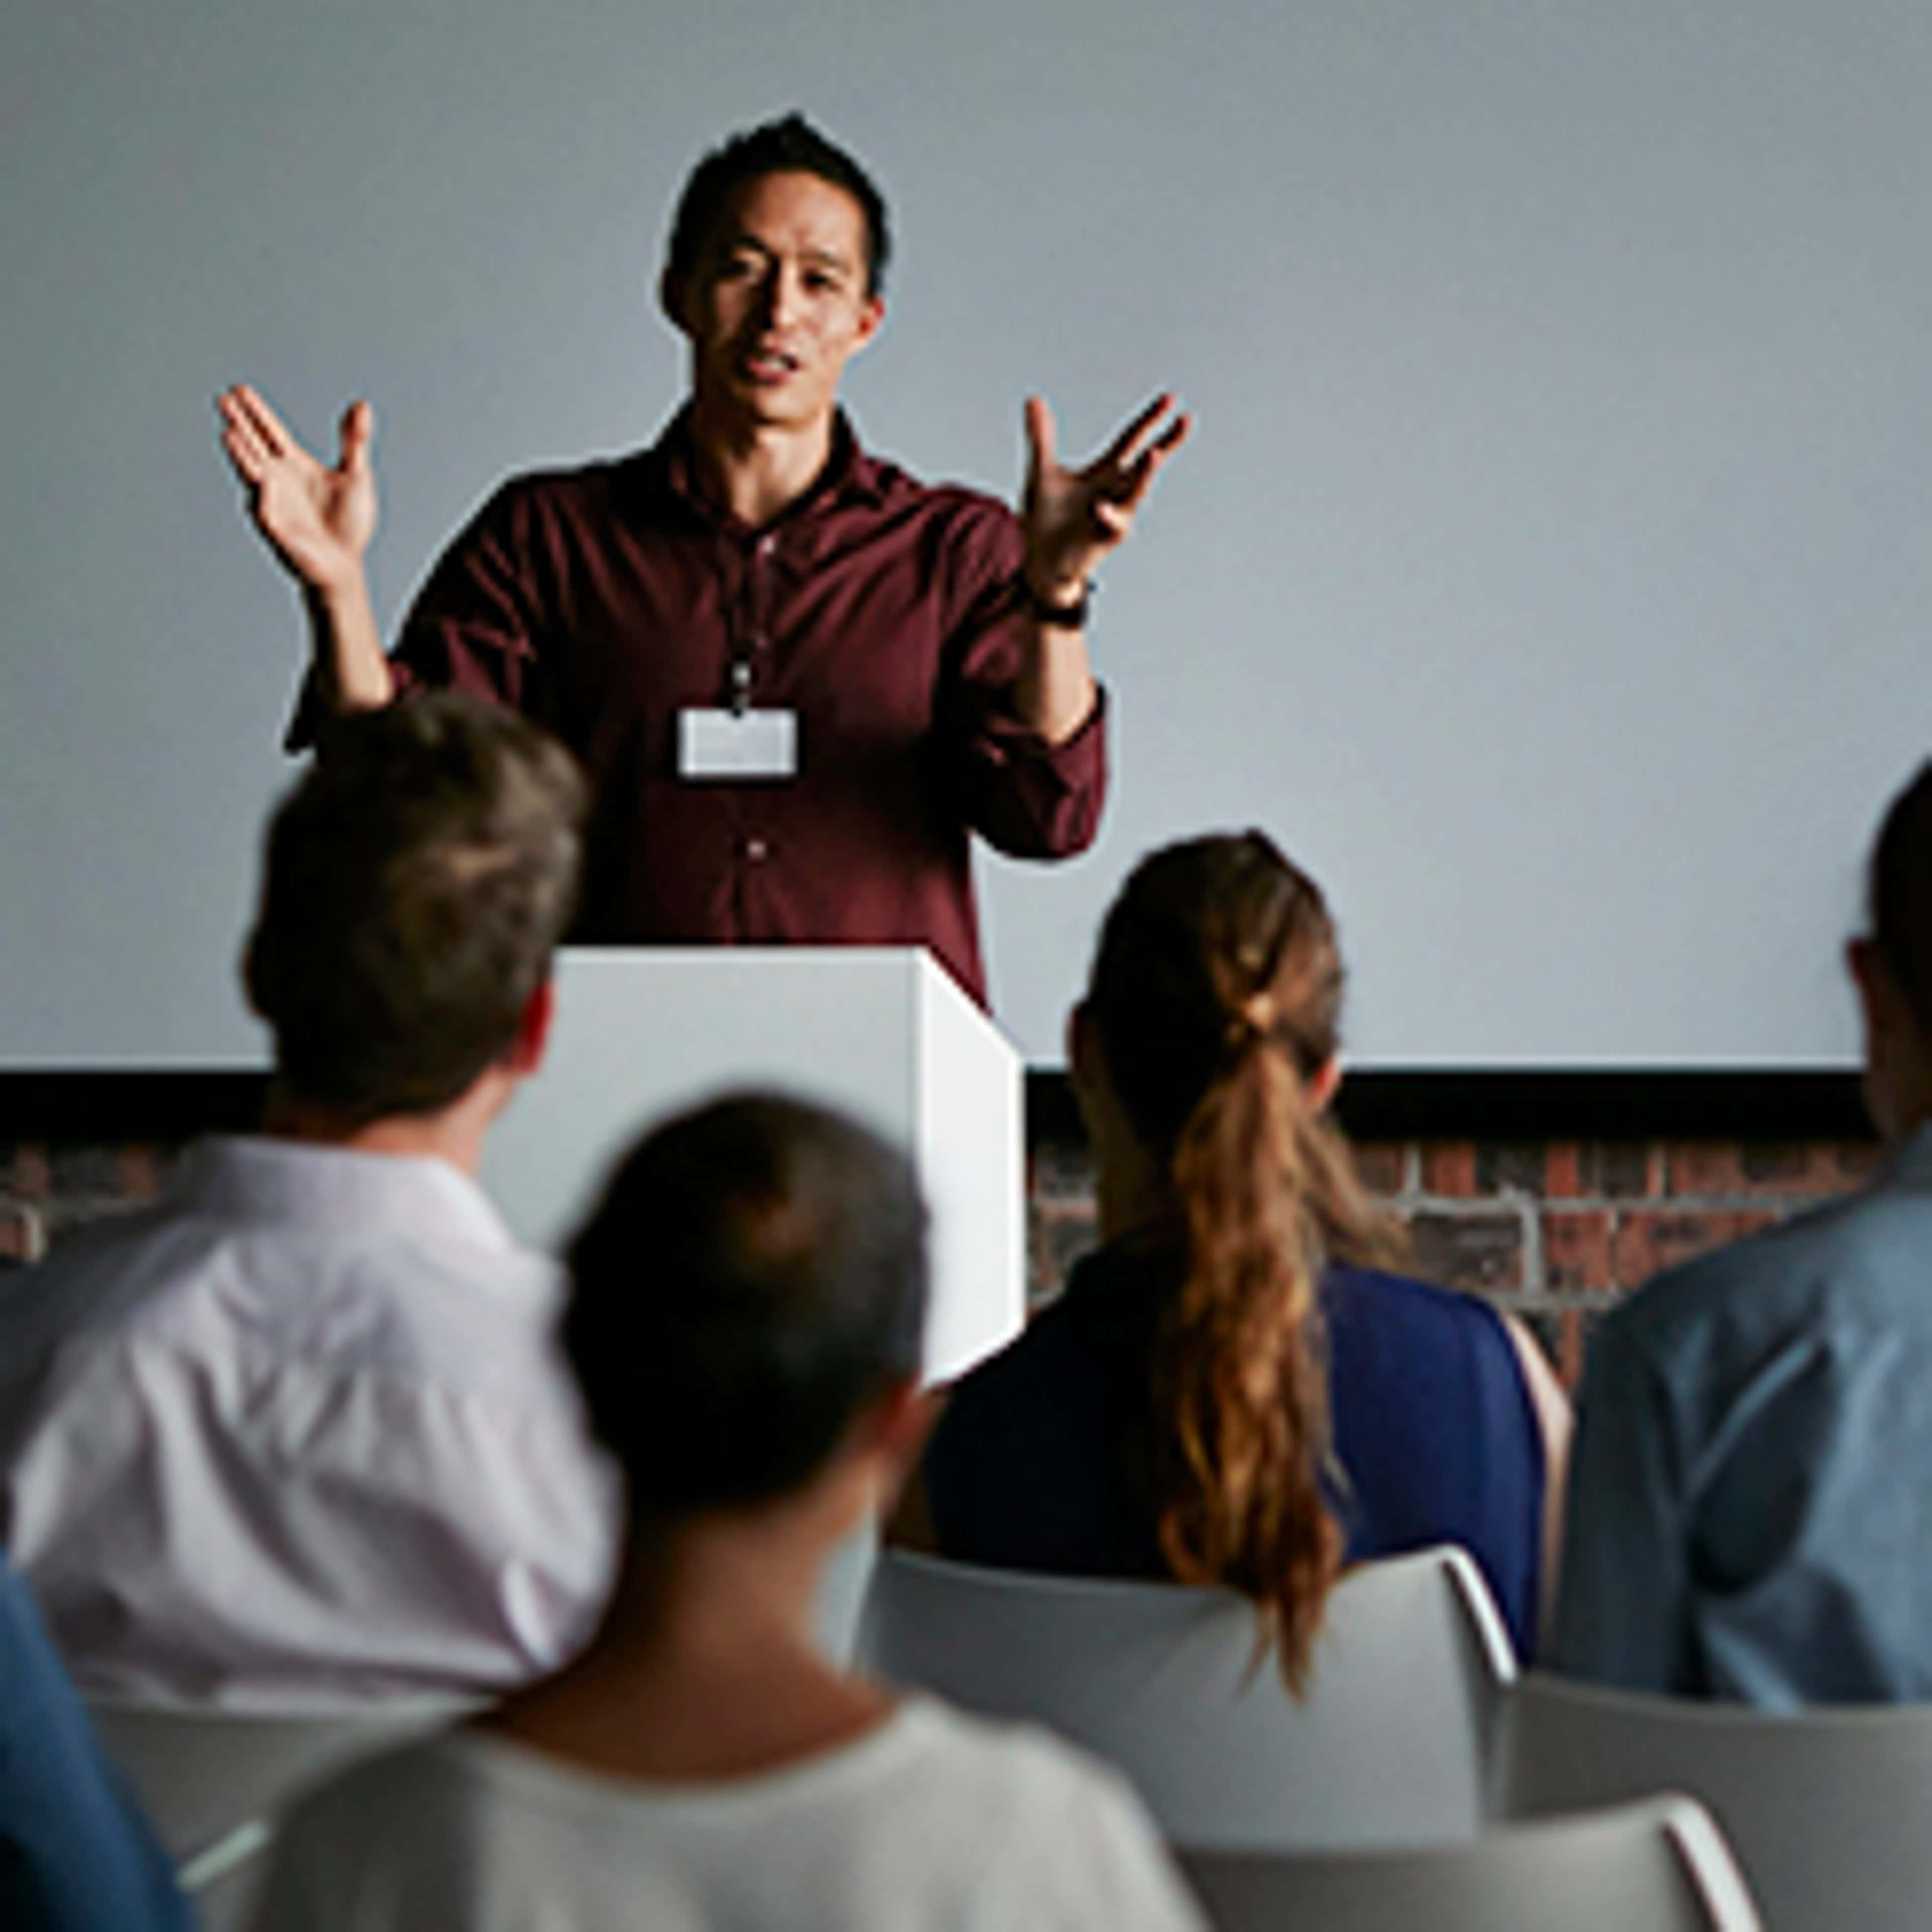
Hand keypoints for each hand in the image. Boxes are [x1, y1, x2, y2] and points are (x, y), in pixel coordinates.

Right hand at [216, 384, 377, 593]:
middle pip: (254, 445)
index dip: (256, 412)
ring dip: (242, 454)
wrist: (345, 564)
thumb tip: (362, 406)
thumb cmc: (349, 524)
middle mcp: (278, 479)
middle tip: (224, 400)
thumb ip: (355, 441)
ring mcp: (272, 501)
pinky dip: (260, 492)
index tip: (240, 390)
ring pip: (253, 472)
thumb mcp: (356, 475)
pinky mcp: (275, 526)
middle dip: (240, 424)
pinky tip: (259, 477)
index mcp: (295, 465)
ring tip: (231, 432)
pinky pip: (264, 507)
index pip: (270, 432)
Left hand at [1020, 392, 1189, 602]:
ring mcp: (1116, 514)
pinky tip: (1099, 507)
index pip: (1133, 438)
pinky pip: (1114, 524)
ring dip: (1146, 474)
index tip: (1170, 398)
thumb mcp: (1041, 471)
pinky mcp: (1107, 538)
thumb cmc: (1045, 515)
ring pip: (1137, 491)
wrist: (1038, 558)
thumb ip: (1040, 437)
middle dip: (1168, 442)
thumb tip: (1033, 400)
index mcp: (1106, 470)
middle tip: (1186, 420)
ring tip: (1153, 453)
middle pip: (1149, 462)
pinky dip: (1109, 515)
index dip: (1150, 419)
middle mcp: (1117, 490)